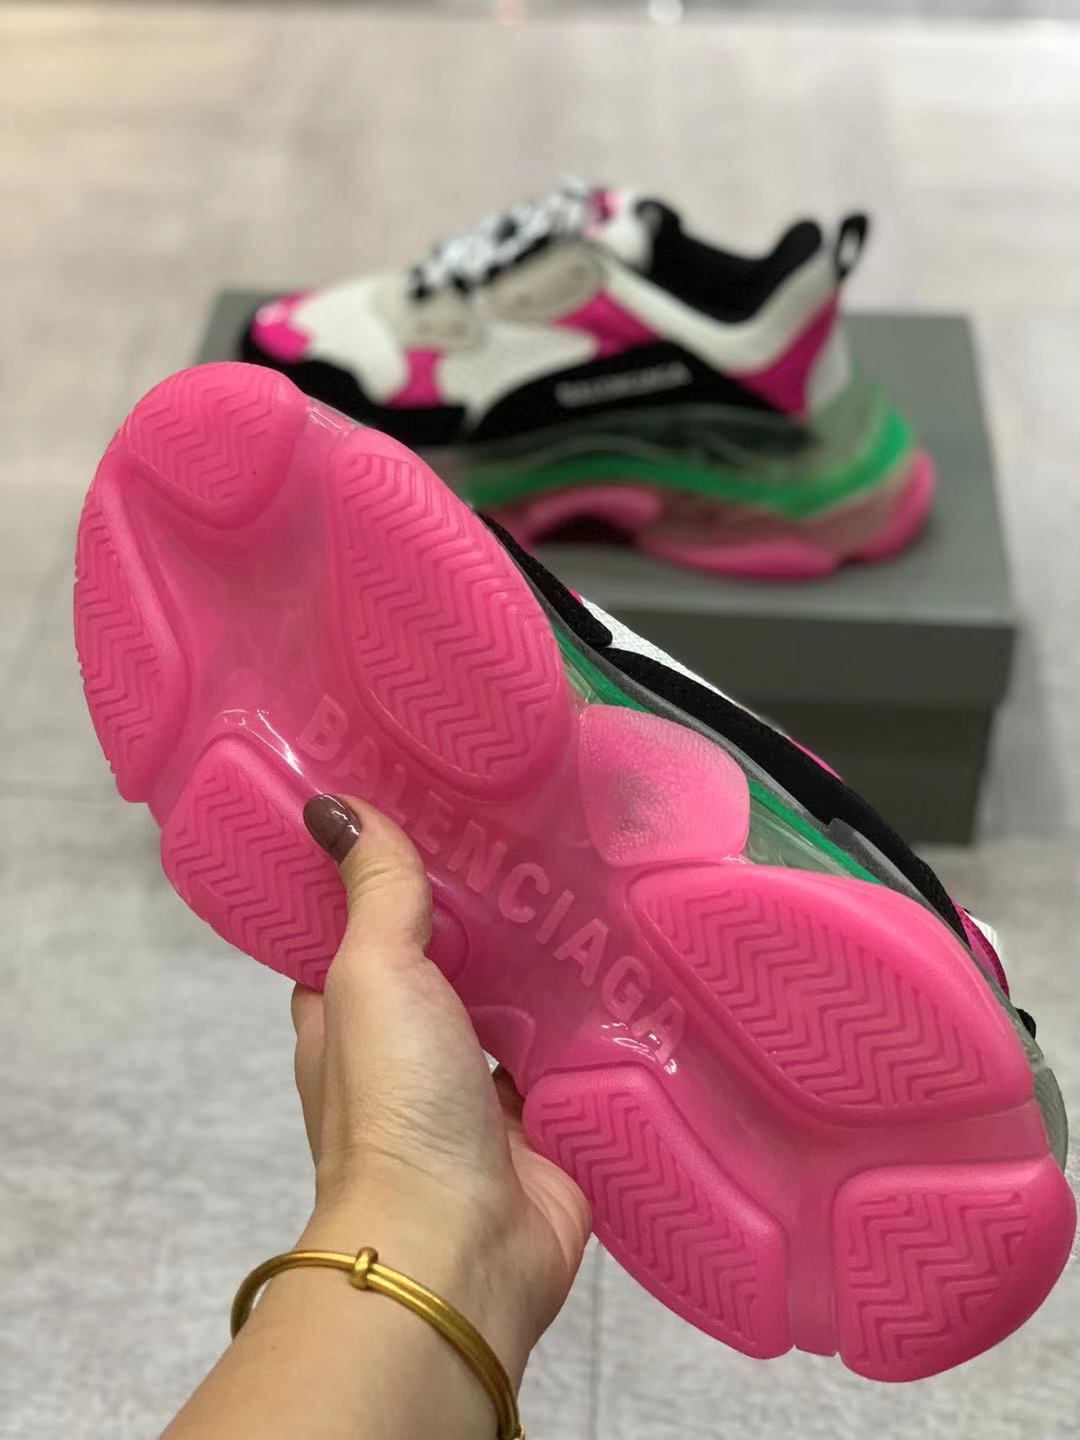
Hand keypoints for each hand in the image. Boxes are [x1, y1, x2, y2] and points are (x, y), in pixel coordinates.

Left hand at [292, 794, 591, 1380]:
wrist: (459, 1247)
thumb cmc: (398, 1101)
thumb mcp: (372, 975)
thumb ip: (375, 893)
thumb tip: (330, 804)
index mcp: (349, 1013)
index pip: (361, 925)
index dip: (388, 872)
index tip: (434, 807)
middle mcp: (410, 1048)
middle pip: (451, 961)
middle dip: (489, 911)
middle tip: (542, 830)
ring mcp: (476, 1091)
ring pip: (514, 1007)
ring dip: (547, 963)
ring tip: (602, 880)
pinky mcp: (543, 1122)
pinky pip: (569, 1056)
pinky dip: (595, 1021)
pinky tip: (636, 964)